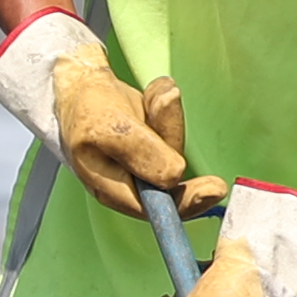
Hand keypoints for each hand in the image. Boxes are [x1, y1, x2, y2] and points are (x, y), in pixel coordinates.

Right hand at [59, 61, 212, 208]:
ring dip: (167, 116)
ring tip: (152, 96)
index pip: (156, 209)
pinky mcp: (157, 146)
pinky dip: (166, 109)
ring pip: (174, 147)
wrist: (82, 87)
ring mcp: (146, 164)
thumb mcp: (110, 129)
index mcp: (114, 189)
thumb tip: (173, 176)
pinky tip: (153, 96)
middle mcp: (133, 182)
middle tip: (167, 103)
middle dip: (170, 133)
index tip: (215, 189)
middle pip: (171, 175)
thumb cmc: (89, 110)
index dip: (187, 203)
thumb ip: (141, 152)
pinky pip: (173, 130)